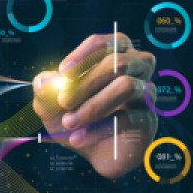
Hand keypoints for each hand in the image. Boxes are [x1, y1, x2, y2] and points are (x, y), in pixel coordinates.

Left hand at [32, 33, 157, 178]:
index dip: (84, 55)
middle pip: (118, 62)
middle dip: (86, 82)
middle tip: (63, 101)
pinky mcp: (148, 120)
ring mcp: (145, 94)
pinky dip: (98, 129)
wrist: (86, 148)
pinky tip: (77, 139)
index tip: (62, 72)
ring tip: (69, 123)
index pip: (106, 43)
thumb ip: (45, 90)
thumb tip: (43, 81)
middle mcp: (136, 69)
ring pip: (127, 86)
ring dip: (93, 106)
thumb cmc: (71, 115)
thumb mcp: (50, 104)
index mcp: (115, 54)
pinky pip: (129, 119)